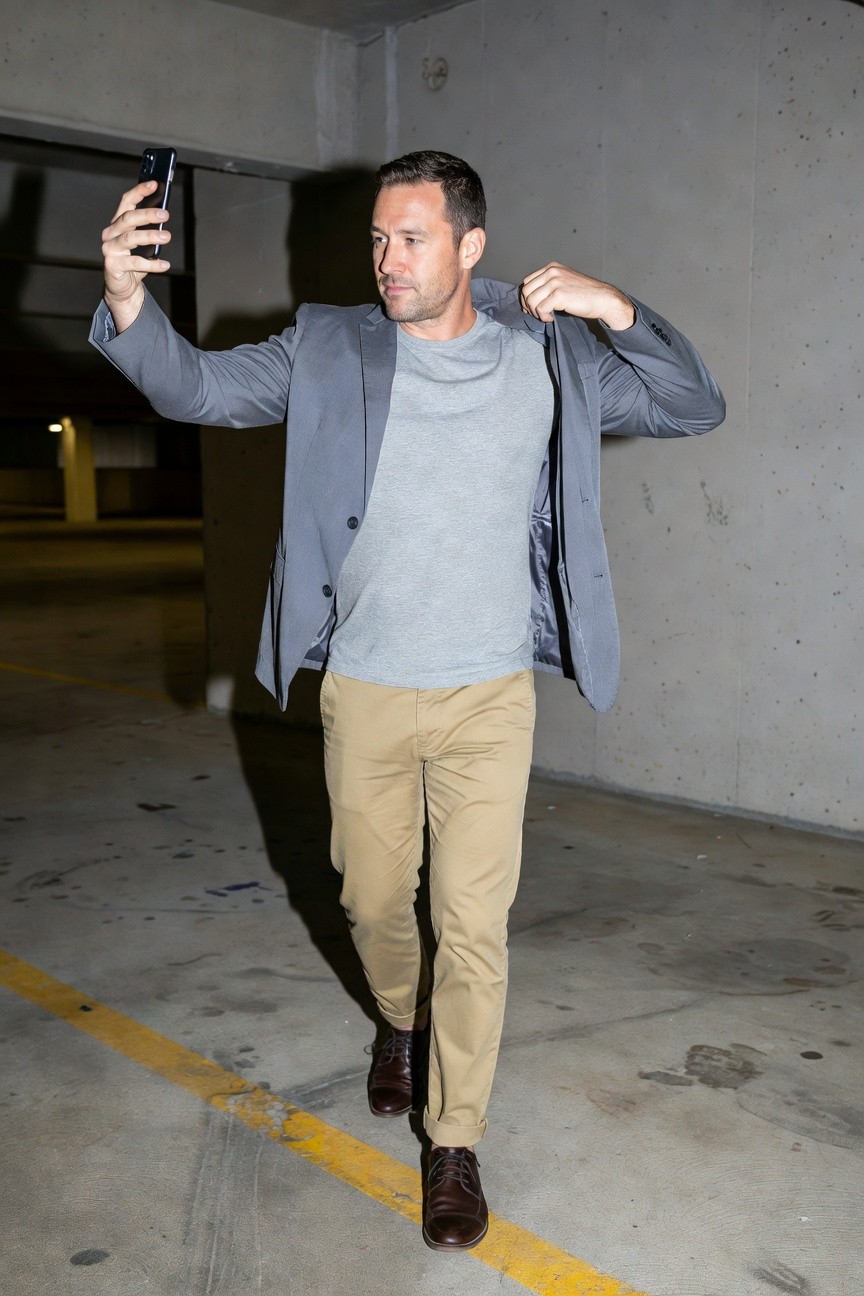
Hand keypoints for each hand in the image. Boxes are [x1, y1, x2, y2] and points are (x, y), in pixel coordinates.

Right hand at [101, 179, 171, 330]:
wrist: (123, 287)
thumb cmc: (133, 262)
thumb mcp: (142, 244)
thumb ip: (148, 229)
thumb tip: (163, 215)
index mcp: (117, 224)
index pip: (126, 203)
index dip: (139, 192)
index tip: (154, 184)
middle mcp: (110, 234)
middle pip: (128, 219)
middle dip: (147, 214)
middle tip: (165, 214)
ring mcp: (110, 249)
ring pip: (130, 238)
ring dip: (150, 236)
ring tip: (167, 237)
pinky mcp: (113, 266)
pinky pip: (135, 262)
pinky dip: (152, 264)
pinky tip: (164, 264)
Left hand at [519, 262, 634, 329]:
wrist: (603, 298)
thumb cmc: (584, 294)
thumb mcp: (564, 282)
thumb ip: (549, 284)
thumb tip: (531, 297)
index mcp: (552, 267)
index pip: (527, 281)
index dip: (526, 297)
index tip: (533, 308)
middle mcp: (552, 272)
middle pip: (526, 291)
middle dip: (528, 306)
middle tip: (538, 314)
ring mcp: (555, 282)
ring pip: (531, 300)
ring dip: (535, 313)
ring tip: (546, 316)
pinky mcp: (559, 294)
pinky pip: (540, 308)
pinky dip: (543, 317)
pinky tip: (551, 318)